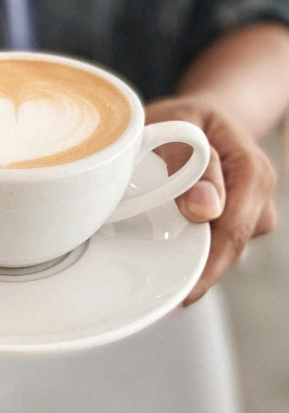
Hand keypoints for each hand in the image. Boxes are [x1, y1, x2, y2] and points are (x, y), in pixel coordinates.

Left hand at [145, 96, 276, 305]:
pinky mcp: (234, 223)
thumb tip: (205, 209)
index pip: (234, 230)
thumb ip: (190, 159)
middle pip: (231, 249)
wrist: (205, 117)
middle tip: (158, 295)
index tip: (184, 292)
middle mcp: (258, 198)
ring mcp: (249, 214)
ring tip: (154, 271)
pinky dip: (191, 251)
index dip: (209, 266)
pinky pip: (215, 246)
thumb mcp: (182, 121)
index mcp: (252, 172)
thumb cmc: (188, 118)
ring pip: (223, 252)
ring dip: (192, 261)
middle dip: (198, 272)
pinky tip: (165, 255)